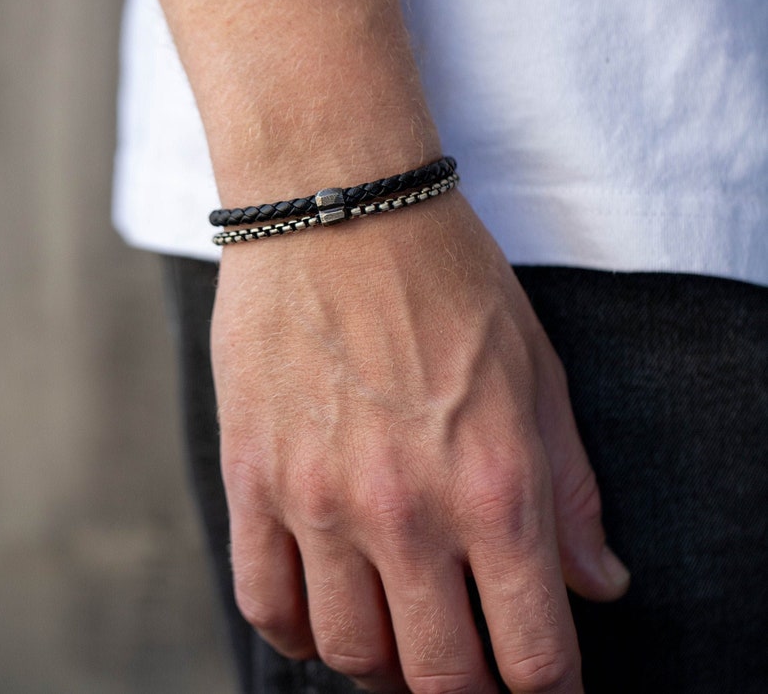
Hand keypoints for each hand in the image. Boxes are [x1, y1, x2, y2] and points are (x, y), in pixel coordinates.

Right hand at [212, 191, 628, 692]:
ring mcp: (319, 498)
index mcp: (495, 486)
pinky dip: (299, 634)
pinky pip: (265, 600)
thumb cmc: (447, 277)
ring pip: (349, 652)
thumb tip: (600, 583)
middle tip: (469, 667)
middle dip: (466, 692)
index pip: (533, 651)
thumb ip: (571, 490)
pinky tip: (324, 618)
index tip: (540, 682)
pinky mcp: (252, 475)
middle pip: (439, 676)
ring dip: (384, 667)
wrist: (340, 206)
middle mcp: (406, 510)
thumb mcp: (538, 371)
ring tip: (399, 638)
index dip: (546, 688)